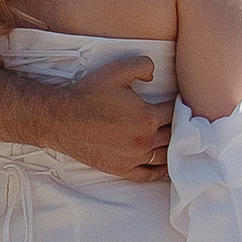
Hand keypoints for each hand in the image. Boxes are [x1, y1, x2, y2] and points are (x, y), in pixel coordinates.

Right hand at [54, 58, 173, 183]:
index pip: (174, 112)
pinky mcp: (122, 169)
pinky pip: (148, 175)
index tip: (177, 102)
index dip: (178, 105)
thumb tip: (155, 75)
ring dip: (172, 148)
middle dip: (178, 127)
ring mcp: (133, 158)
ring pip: (164, 156)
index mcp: (147, 117)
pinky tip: (164, 165)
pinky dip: (160, 171)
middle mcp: (144, 140)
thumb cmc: (88, 94)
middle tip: (179, 121)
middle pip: (173, 135)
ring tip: (176, 142)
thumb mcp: (116, 70)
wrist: (61, 119)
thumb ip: (142, 65)